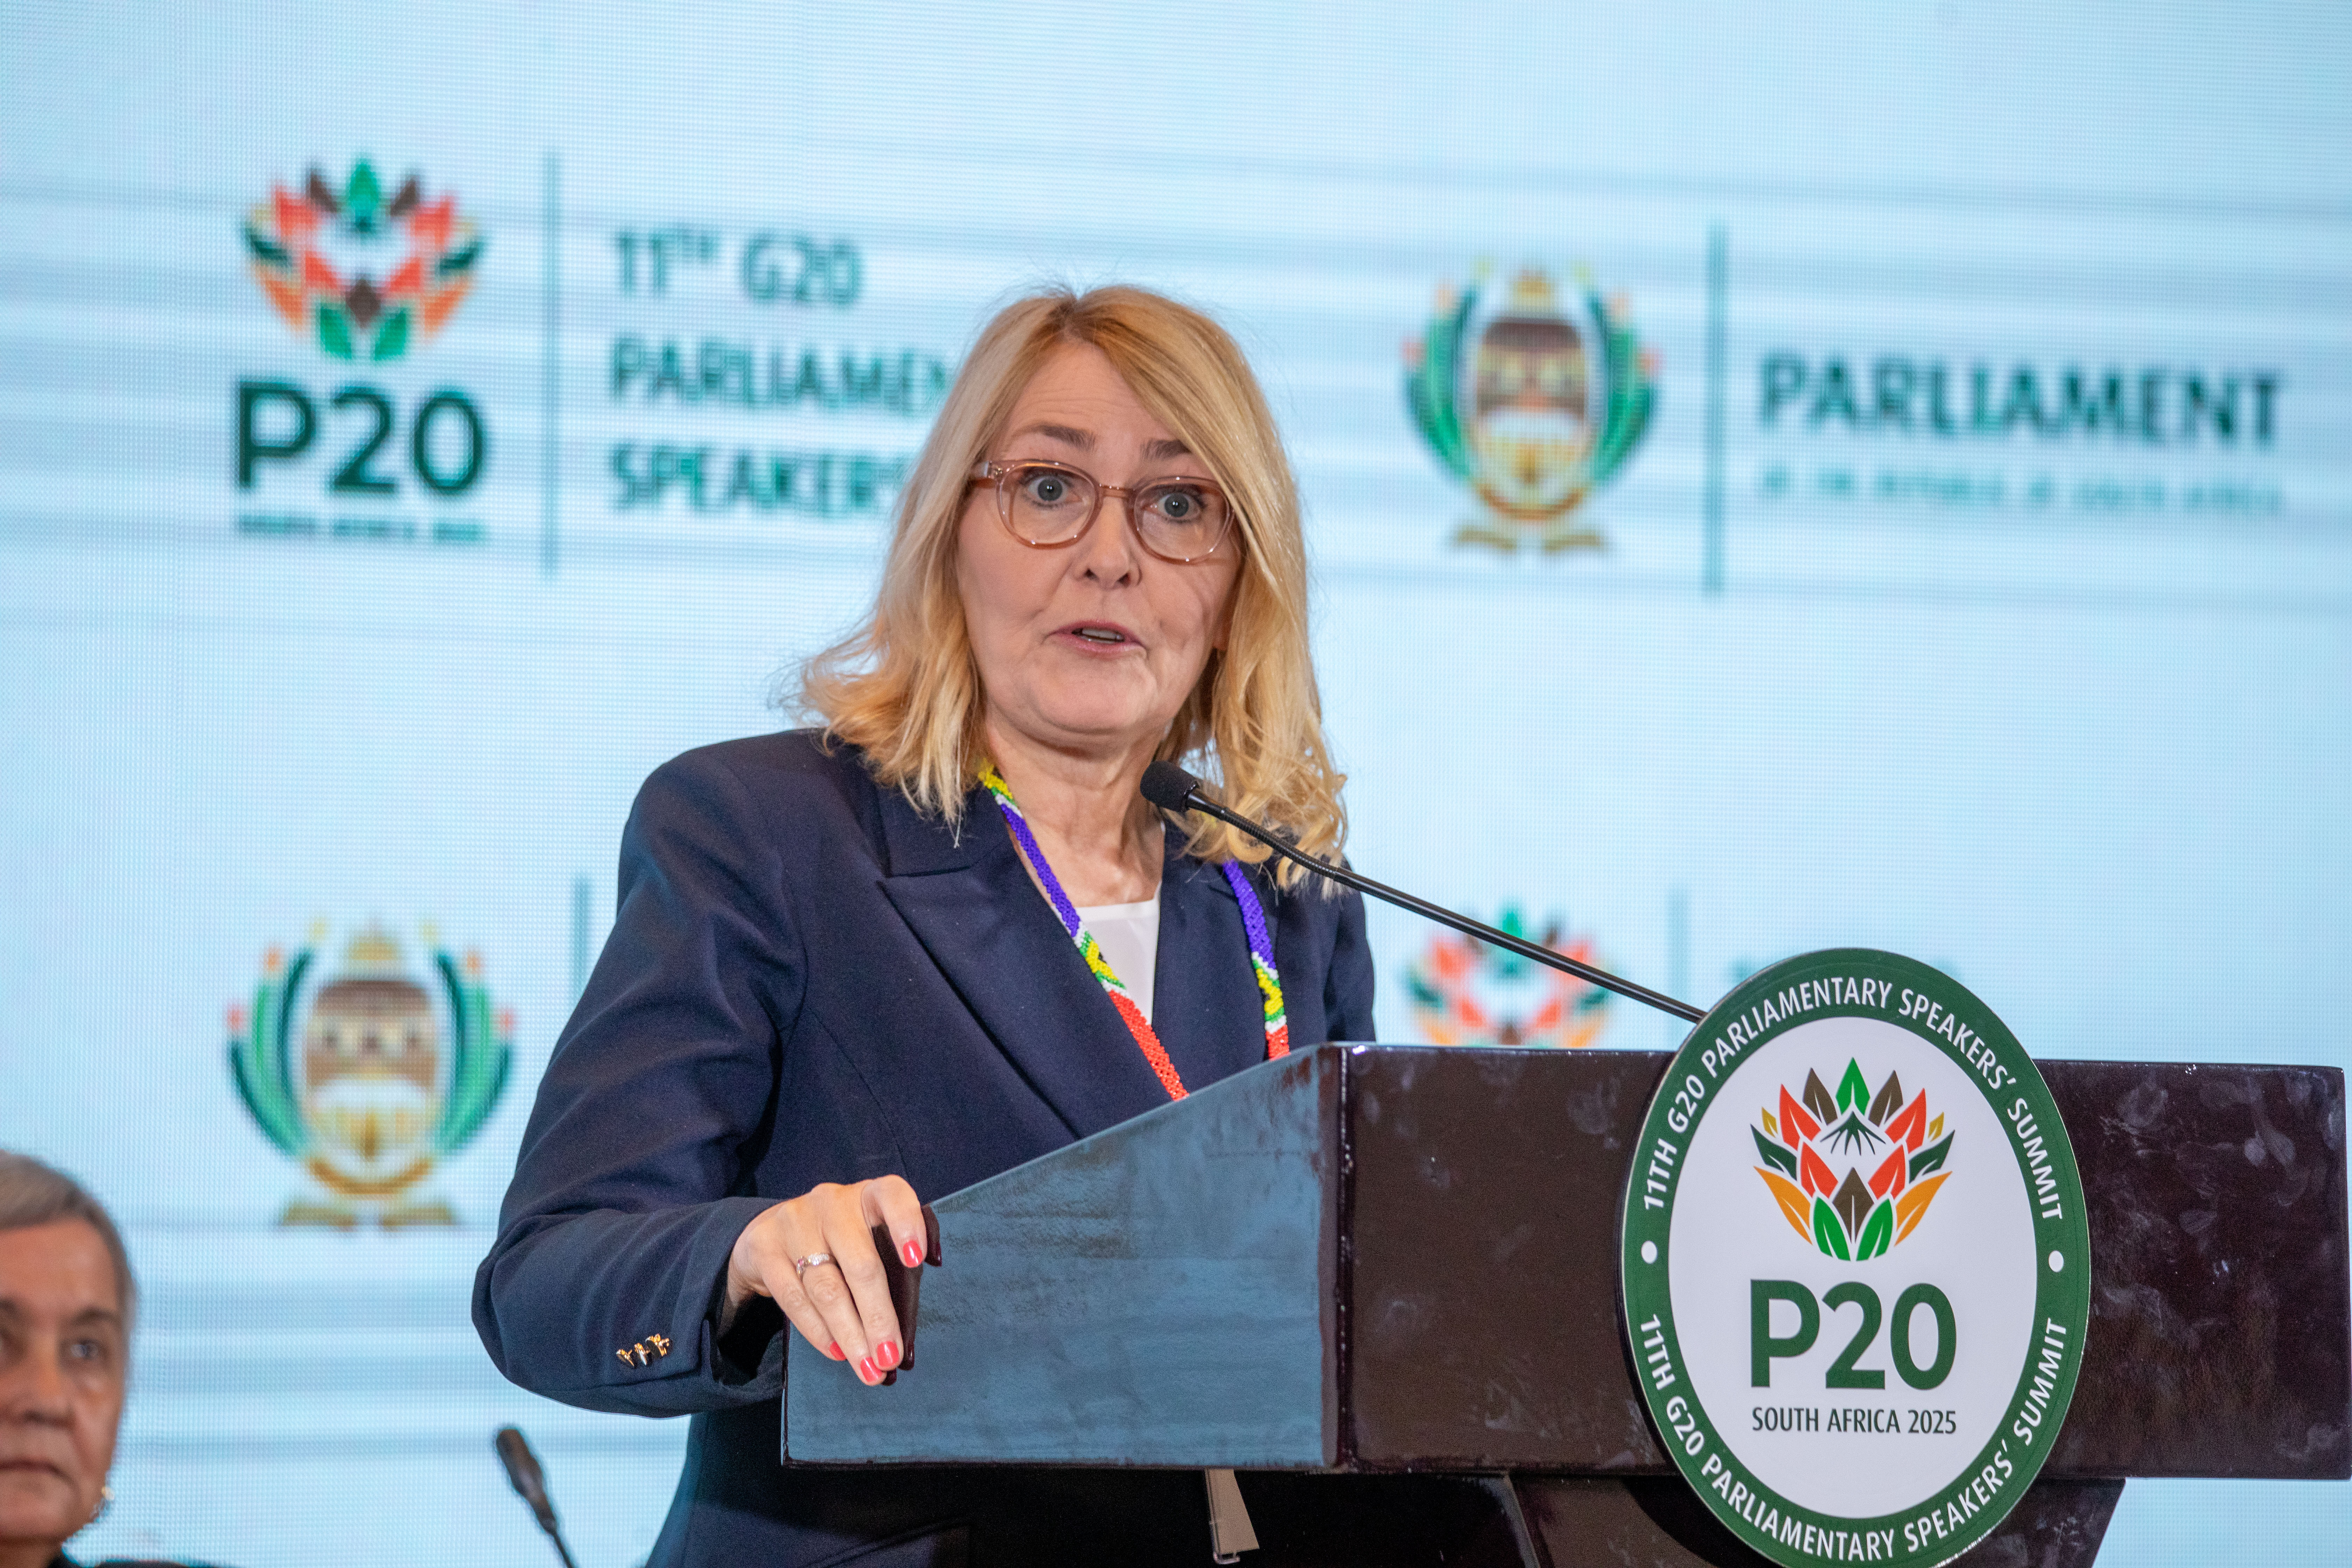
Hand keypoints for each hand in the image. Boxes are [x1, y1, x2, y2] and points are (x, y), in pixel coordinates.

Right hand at [726, 1177, 927, 1385]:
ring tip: (868, 1368)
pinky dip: (818, 1330)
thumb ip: (900, 1285)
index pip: (893, 1195)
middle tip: (891, 1357)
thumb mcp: (875, 1249)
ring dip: (850, 1334)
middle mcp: (833, 1201)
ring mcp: (795, 1220)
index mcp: (870, 1194)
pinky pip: (794, 1297)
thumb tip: (909, 1352)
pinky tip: (836, 1352)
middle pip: (860, 1263)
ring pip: (827, 1287)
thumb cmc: (844, 1246)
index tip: (918, 1261)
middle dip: (878, 1317)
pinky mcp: (764, 1244)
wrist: (773, 1233)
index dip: (908, 1225)